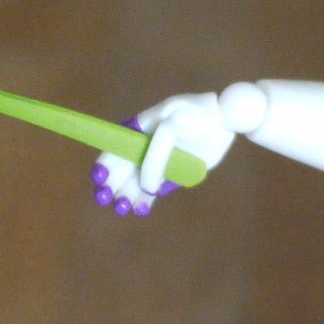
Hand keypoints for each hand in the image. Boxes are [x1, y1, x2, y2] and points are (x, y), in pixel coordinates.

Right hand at [91, 89, 249, 214]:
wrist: (223, 121)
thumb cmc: (199, 114)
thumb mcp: (177, 121)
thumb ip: (161, 146)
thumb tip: (148, 182)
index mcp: (139, 128)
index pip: (115, 146)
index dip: (105, 162)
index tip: (99, 178)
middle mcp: (144, 146)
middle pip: (121, 168)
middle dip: (110, 184)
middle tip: (105, 199)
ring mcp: (157, 161)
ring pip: (134, 181)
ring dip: (125, 195)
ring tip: (123, 208)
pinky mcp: (170, 174)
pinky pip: (153, 189)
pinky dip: (145, 200)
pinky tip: (141, 209)